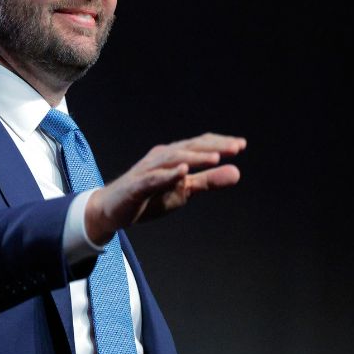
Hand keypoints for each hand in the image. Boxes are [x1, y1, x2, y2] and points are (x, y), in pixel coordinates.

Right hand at [84, 133, 245, 244]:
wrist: (112, 210)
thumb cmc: (149, 197)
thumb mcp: (185, 191)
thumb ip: (209, 181)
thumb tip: (237, 172)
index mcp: (174, 156)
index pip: (199, 144)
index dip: (220, 143)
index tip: (241, 145)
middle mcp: (161, 157)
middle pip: (189, 147)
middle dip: (213, 146)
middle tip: (235, 147)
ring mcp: (147, 169)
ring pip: (173, 158)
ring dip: (194, 157)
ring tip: (215, 158)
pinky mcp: (136, 185)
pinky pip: (153, 178)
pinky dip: (168, 174)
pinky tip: (182, 171)